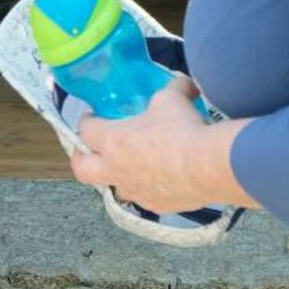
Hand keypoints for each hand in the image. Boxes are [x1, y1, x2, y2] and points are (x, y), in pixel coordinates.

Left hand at [73, 76, 244, 211]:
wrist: (207, 166)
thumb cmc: (183, 131)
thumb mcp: (172, 99)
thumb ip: (172, 89)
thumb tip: (183, 84)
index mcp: (113, 140)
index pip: (86, 130)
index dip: (86, 122)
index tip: (91, 117)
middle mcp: (117, 169)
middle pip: (82, 169)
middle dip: (80, 159)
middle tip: (87, 150)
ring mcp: (135, 190)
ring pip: (115, 186)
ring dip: (118, 175)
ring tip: (130, 165)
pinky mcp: (156, 204)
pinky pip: (145, 197)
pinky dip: (148, 188)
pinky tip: (161, 179)